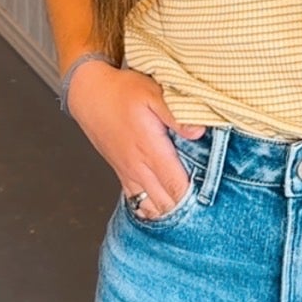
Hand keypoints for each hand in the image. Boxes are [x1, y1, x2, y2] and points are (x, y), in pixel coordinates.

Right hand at [66, 62, 205, 218]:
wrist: (90, 94)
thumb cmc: (123, 92)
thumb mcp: (152, 93)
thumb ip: (176, 115)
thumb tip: (199, 132)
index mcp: (150, 149)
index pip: (175, 186)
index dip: (194, 196)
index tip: (211, 197)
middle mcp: (138, 167)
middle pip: (166, 202)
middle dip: (186, 207)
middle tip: (207, 204)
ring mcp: (129, 172)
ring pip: (151, 206)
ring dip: (169, 209)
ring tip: (189, 208)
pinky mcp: (122, 173)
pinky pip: (136, 201)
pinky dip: (151, 208)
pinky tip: (163, 208)